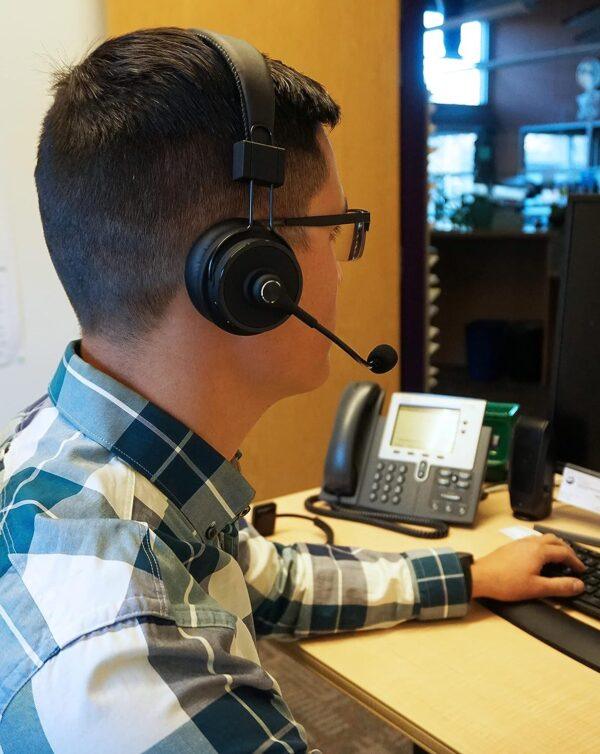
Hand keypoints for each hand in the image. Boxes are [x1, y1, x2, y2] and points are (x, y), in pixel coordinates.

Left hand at [471, 533, 585, 600]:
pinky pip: (531, 540)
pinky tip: (538, 556)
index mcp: (539, 551)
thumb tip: (578, 584)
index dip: (575, 561)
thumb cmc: (506, 583)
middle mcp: (530, 543)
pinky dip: (542, 545)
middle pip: (554, 540)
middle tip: (573, 561)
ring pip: (542, 538)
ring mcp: (519, 543)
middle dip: (566, 549)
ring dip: (554, 545)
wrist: (480, 577)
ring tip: (559, 557)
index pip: (564, 552)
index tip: (581, 570)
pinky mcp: (511, 546)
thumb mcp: (536, 588)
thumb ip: (559, 586)